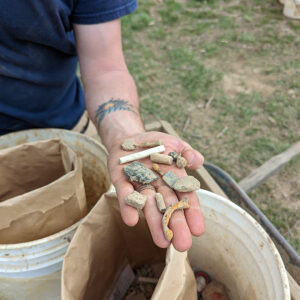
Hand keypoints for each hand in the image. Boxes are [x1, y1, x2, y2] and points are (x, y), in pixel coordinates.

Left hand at [107, 131, 204, 251]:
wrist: (130, 138)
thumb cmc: (156, 145)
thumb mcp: (174, 144)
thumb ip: (187, 153)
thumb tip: (197, 161)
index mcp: (173, 178)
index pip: (184, 197)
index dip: (192, 213)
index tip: (198, 230)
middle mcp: (157, 185)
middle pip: (168, 206)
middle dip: (175, 225)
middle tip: (182, 245)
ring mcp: (139, 184)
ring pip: (148, 205)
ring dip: (154, 222)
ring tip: (161, 241)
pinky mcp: (121, 181)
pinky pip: (124, 194)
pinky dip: (128, 206)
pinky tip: (131, 220)